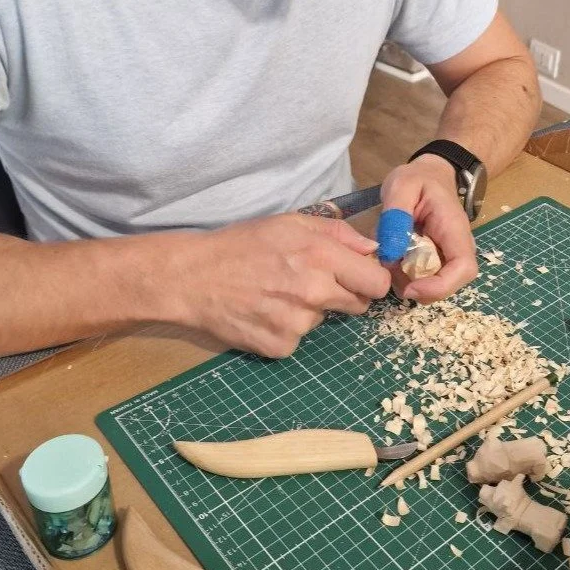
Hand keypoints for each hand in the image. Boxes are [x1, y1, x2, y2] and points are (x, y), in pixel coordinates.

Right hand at [162, 213, 390, 357]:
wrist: (193, 278)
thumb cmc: (241, 245)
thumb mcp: (289, 223)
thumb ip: (337, 233)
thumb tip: (372, 250)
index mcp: (321, 256)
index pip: (376, 282)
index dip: (371, 280)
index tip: (359, 280)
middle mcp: (314, 292)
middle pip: (359, 306)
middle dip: (343, 295)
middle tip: (311, 284)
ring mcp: (298, 323)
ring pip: (323, 320)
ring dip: (308, 310)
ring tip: (275, 294)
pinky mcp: (281, 346)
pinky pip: (298, 339)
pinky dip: (285, 328)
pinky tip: (263, 312)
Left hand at [380, 154, 477, 302]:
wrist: (429, 175)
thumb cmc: (419, 179)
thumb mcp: (402, 185)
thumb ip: (395, 216)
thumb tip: (392, 252)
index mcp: (454, 230)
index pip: (463, 269)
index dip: (439, 287)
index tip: (410, 288)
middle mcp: (456, 249)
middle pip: (448, 285)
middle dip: (417, 288)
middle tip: (390, 270)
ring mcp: (446, 258)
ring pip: (432, 287)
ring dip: (406, 282)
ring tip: (388, 259)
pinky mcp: (434, 263)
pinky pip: (421, 280)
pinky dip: (402, 276)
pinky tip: (391, 258)